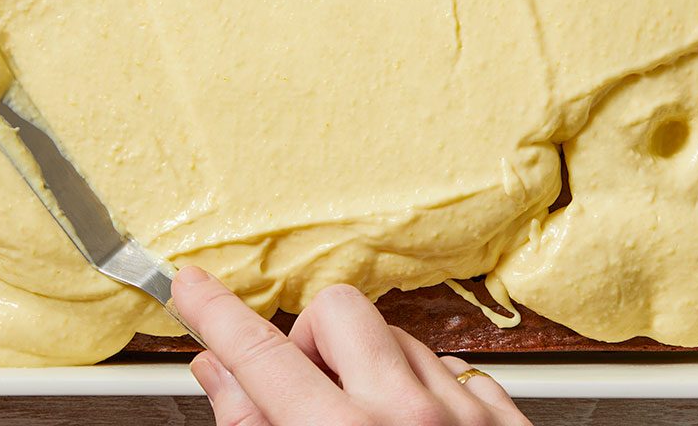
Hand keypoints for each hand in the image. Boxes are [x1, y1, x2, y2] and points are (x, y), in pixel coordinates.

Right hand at [172, 267, 531, 425]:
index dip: (214, 313)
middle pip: (338, 311)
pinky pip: (453, 370)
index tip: (190, 285)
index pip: (258, 355)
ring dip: (370, 369)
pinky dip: (426, 393)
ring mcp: (466, 416)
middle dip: (312, 340)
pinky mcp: (506, 424)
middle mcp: (408, 417)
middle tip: (307, 390)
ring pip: (397, 336)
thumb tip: (217, 375)